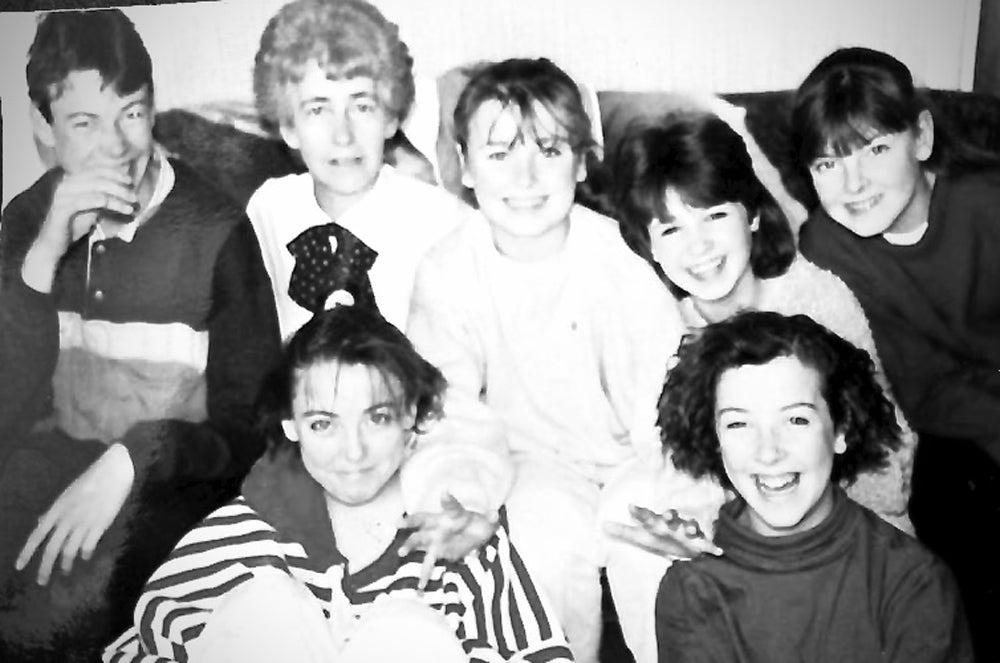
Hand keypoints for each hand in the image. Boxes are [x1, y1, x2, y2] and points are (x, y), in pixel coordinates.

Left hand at [15, 443, 134, 584]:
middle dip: (45, 567)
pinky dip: (85, 554)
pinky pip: (88, 546)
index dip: (27, 552)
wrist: (114, 470)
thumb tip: (40, 522)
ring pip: (69, 550)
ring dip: (66, 564)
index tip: (19, 567)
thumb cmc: (91, 480)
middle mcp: (67, 518)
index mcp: (57, 509)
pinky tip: (85, 557)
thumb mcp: (67, 494)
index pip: (37, 535)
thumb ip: (55, 511)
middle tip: (42, 582)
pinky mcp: (100, 525)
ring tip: (65, 571)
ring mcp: (84, 522)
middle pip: (51, 548)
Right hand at [22, 165, 137, 292]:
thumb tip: (125, 189)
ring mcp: (63, 195)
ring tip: (130, 207)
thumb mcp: (93, 207)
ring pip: (95, 190)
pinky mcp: (61, 208)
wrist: (55, 243)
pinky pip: (84, 201)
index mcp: (73, 180)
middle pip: (98, 179)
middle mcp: (66, 184)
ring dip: (116, 198)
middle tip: (134, 198)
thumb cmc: (75, 224)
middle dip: (119, 188)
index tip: (130, 181)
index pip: (96, 170)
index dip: (114, 173)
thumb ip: (104, 196)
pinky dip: (102, 202)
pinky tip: (115, 207)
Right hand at [398, 493, 499, 590]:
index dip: (448, 500)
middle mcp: (440, 524)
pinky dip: (424, 575)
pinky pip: (428, 562)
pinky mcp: (438, 552)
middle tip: (398, 524)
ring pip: (418, 540)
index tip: (444, 494)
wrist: (476, 535)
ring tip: (401, 553)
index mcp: (453, 514)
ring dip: (409, 545)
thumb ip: (490, 518)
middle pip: (422, 520)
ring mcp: (436, 538)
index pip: (451, 506)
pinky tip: (419, 586)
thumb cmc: (479, 524)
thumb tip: (495, 514)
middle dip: (410, 522)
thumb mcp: (488, 521)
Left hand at [604, 504, 722, 559]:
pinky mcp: (700, 542)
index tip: (629, 507)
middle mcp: (672, 524)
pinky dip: (712, 546)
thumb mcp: (643, 537)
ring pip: (690, 526)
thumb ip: (624, 531)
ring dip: (690, 527)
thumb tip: (602, 525)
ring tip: (689, 529)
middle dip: (668, 515)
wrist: (687, 547)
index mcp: (657, 522)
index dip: (638, 512)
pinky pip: (707, 544)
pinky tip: (717, 550)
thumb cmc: (662, 538)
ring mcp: (687, 532)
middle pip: (670, 517)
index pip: (645, 516)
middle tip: (665, 515)